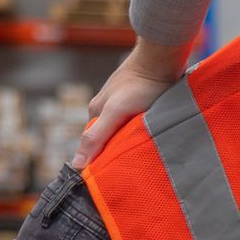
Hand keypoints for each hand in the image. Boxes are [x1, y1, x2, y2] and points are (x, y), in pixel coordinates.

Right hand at [71, 37, 194, 169]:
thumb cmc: (140, 85)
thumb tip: (77, 165)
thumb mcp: (116, 111)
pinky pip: (138, 123)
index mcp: (96, 112)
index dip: (101, 161)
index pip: (94, 144)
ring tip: (144, 159)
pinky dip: (143, 133)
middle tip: (133, 173)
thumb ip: (97, 136)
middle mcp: (108, 109)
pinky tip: (153, 140)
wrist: (162, 57)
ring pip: (125, 131)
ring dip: (132, 143)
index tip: (112, 181)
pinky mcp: (142, 101)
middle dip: (118, 154)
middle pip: (110, 138)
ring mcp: (124, 104)